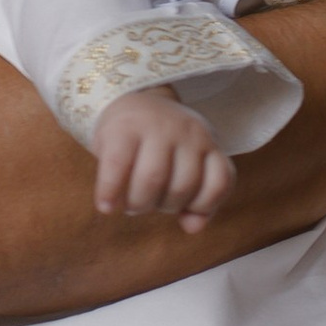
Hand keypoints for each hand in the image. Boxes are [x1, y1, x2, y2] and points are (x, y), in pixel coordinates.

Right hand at [92, 88, 233, 234]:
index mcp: (206, 142)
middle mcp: (186, 131)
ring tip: (129, 203)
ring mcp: (155, 126)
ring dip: (139, 203)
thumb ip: (198, 198)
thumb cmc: (159, 145)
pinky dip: (110, 192)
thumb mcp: (187, 164)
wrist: (127, 98)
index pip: (219, 181)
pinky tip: (106, 206)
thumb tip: (193, 227)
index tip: (183, 210)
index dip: (203, 205)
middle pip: (182, 186)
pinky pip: (117, 167)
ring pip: (153, 179)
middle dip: (163, 206)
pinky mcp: (121, 128)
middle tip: (148, 202)